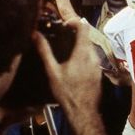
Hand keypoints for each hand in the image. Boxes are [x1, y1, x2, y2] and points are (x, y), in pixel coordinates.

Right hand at [33, 19, 105, 134]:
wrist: (83, 112)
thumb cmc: (67, 92)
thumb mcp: (52, 71)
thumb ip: (45, 51)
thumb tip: (36, 35)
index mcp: (83, 53)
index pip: (83, 27)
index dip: (73, 22)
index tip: (63, 24)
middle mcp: (93, 56)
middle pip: (86, 37)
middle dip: (74, 33)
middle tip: (61, 35)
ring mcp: (97, 65)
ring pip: (89, 48)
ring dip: (78, 45)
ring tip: (65, 49)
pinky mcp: (98, 73)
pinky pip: (91, 58)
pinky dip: (82, 55)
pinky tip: (72, 64)